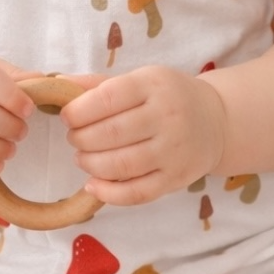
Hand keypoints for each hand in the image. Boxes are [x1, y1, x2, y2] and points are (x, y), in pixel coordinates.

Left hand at [60, 67, 227, 206]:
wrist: (216, 120)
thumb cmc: (168, 96)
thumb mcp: (139, 80)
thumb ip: (98, 85)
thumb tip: (57, 84)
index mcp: (154, 85)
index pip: (107, 99)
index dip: (78, 111)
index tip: (67, 117)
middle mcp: (168, 117)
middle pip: (110, 134)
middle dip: (80, 139)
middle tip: (75, 138)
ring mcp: (174, 150)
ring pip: (120, 165)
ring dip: (90, 164)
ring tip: (83, 158)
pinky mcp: (177, 178)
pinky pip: (136, 193)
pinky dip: (108, 193)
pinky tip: (93, 185)